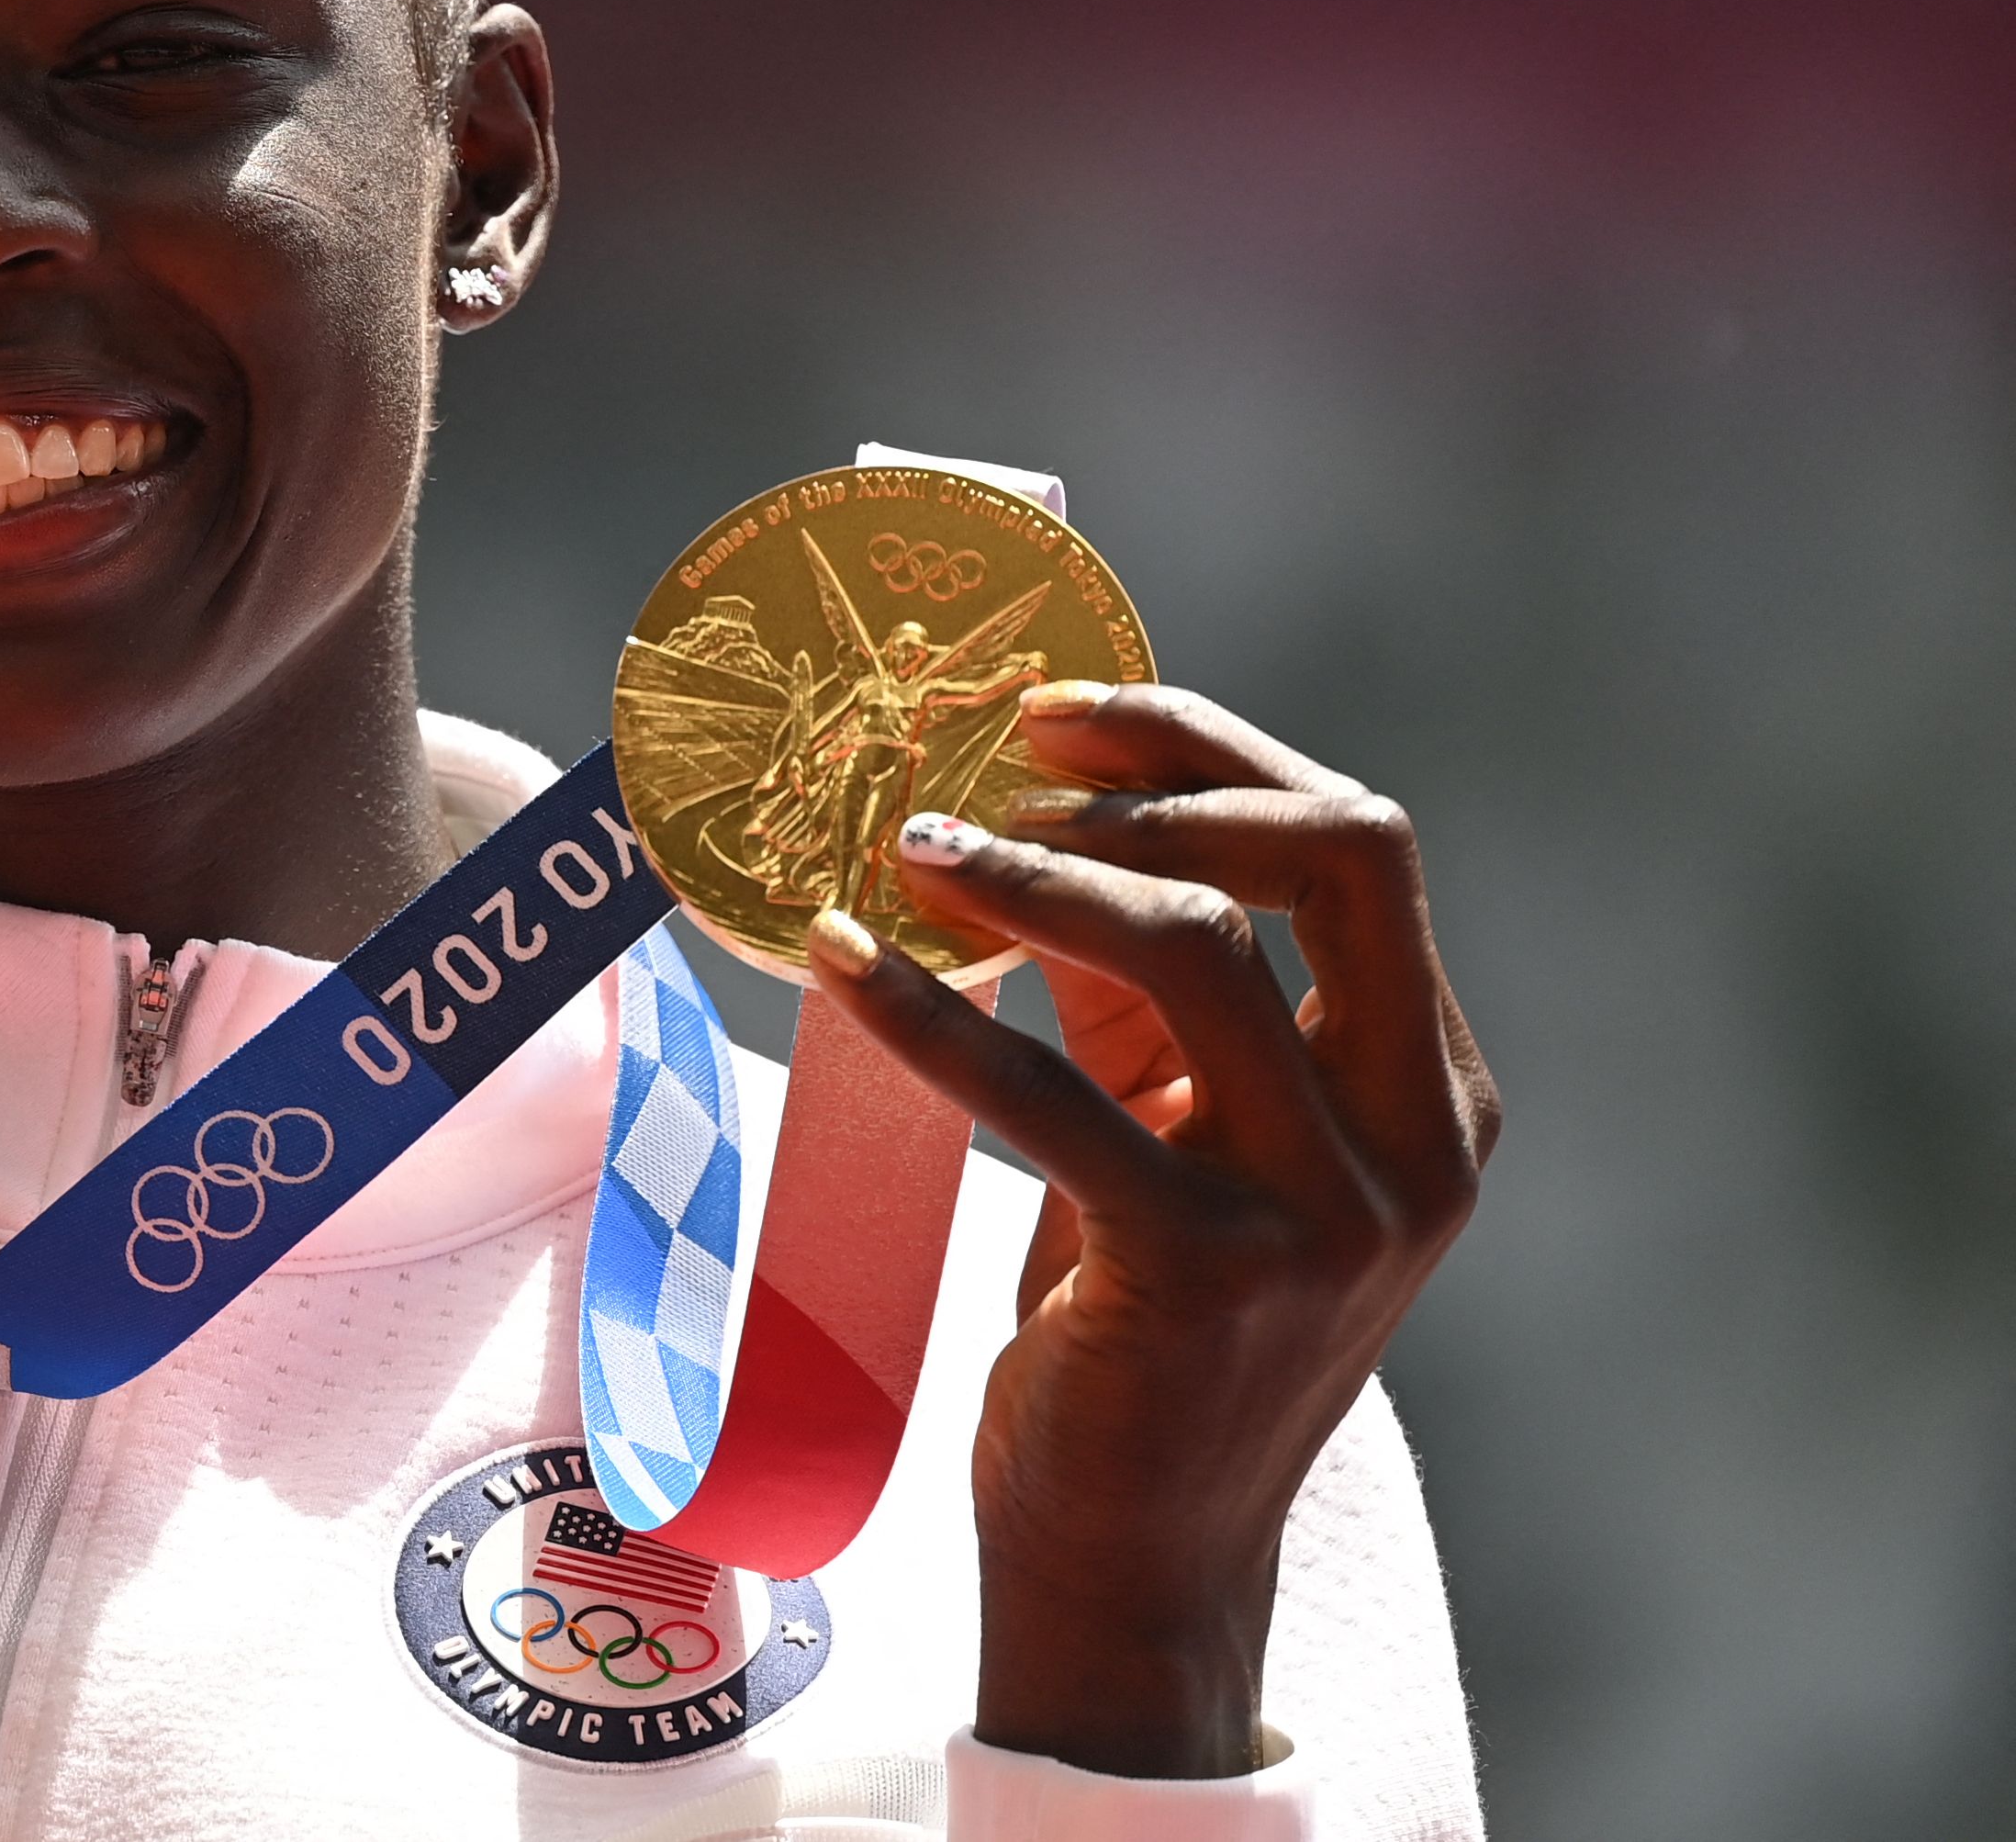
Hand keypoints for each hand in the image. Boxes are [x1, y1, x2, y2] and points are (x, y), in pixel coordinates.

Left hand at [800, 681, 1499, 1779]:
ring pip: (1197, 952)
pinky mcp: (1200, 1279)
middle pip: (1339, 857)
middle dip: (1167, 779)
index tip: (1057, 712)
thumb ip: (1146, 988)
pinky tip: (836, 959)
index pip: (1360, 846)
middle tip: (1000, 757)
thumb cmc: (1148, 1322)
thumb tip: (1033, 808)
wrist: (1142, 1559)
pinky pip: (1052, 1095)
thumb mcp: (1183, 1132)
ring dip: (1030, 874)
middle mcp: (1415, 1140)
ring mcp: (1325, 1213)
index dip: (1208, 752)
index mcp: (1435, 1086)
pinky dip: (930, 1011)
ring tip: (903, 844)